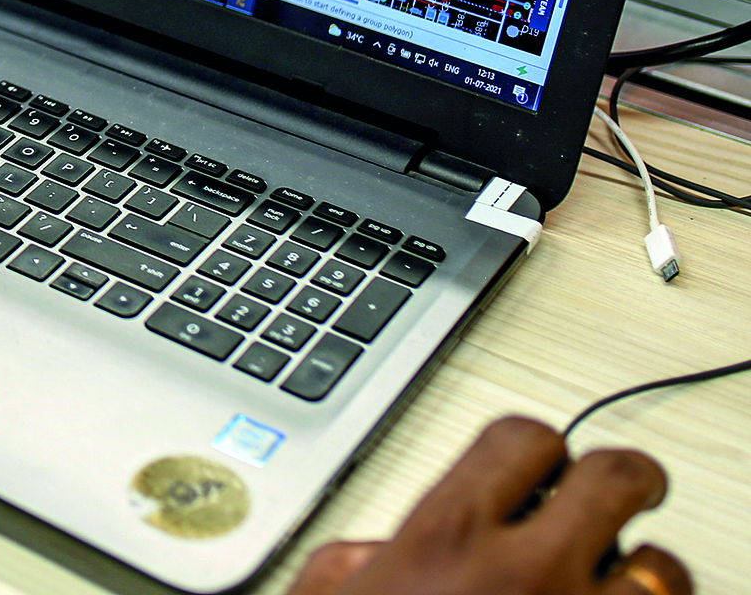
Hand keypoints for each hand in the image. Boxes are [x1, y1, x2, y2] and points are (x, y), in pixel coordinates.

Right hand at [286, 417, 688, 594]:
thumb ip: (355, 562)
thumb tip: (377, 551)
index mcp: (447, 538)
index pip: (525, 440)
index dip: (537, 449)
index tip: (543, 468)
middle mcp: (527, 572)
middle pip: (619, 479)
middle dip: (623, 484)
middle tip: (617, 498)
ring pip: (664, 571)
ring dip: (645, 576)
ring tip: (613, 590)